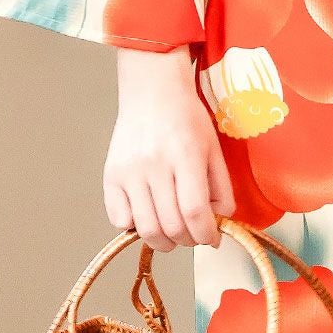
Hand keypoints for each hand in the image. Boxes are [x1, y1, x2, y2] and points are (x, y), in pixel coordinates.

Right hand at [104, 45, 235, 250]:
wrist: (152, 91)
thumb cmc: (187, 117)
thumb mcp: (213, 146)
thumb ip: (220, 186)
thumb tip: (221, 222)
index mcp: (185, 155)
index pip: (194, 211)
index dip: (206, 234)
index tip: (212, 238)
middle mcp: (154, 164)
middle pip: (171, 225)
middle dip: (188, 240)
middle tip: (194, 235)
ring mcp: (129, 171)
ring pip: (146, 229)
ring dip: (164, 241)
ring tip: (174, 233)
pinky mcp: (110, 176)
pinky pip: (120, 219)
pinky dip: (136, 227)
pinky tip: (149, 214)